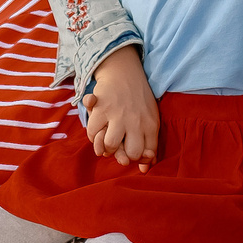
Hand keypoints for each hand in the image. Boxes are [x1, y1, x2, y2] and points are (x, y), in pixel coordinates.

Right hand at [84, 46, 159, 169]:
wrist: (123, 71)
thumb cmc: (139, 100)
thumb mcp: (150, 119)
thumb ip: (149, 144)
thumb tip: (145, 171)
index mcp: (150, 124)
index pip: (147, 153)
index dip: (139, 159)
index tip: (132, 155)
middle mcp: (135, 121)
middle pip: (130, 154)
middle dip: (122, 156)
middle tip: (118, 148)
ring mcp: (117, 115)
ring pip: (109, 146)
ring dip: (105, 147)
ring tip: (106, 140)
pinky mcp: (100, 109)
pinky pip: (92, 133)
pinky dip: (92, 136)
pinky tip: (97, 130)